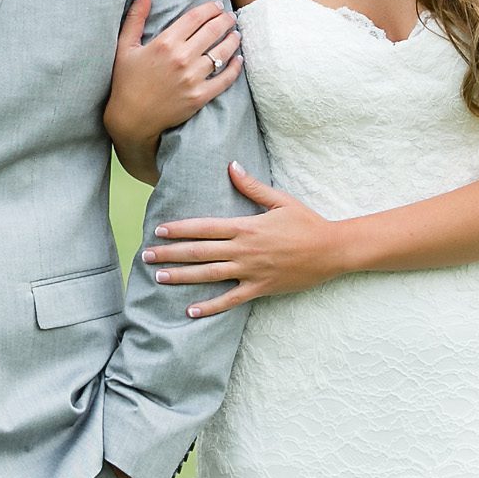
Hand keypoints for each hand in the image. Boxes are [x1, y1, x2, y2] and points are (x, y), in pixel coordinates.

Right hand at [105, 0, 242, 179]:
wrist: (131, 118)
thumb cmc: (125, 81)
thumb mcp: (124, 45)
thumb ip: (136, 15)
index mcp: (164, 43)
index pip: (195, 17)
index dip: (210, 8)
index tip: (217, 5)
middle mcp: (181, 58)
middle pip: (212, 31)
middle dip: (225, 20)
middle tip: (230, 17)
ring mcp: (192, 78)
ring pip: (222, 53)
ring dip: (233, 40)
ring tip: (236, 34)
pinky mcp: (200, 96)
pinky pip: (225, 79)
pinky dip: (235, 67)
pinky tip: (239, 59)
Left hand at [146, 161, 346, 317]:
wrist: (331, 250)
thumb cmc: (306, 223)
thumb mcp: (280, 200)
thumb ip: (252, 186)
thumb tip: (231, 166)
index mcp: (246, 226)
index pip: (204, 227)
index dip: (179, 229)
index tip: (158, 229)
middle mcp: (244, 250)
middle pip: (199, 252)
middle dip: (170, 253)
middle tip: (146, 256)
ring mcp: (251, 271)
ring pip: (209, 275)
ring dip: (182, 277)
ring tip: (159, 278)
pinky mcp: (260, 289)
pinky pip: (230, 300)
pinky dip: (209, 307)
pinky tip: (190, 311)